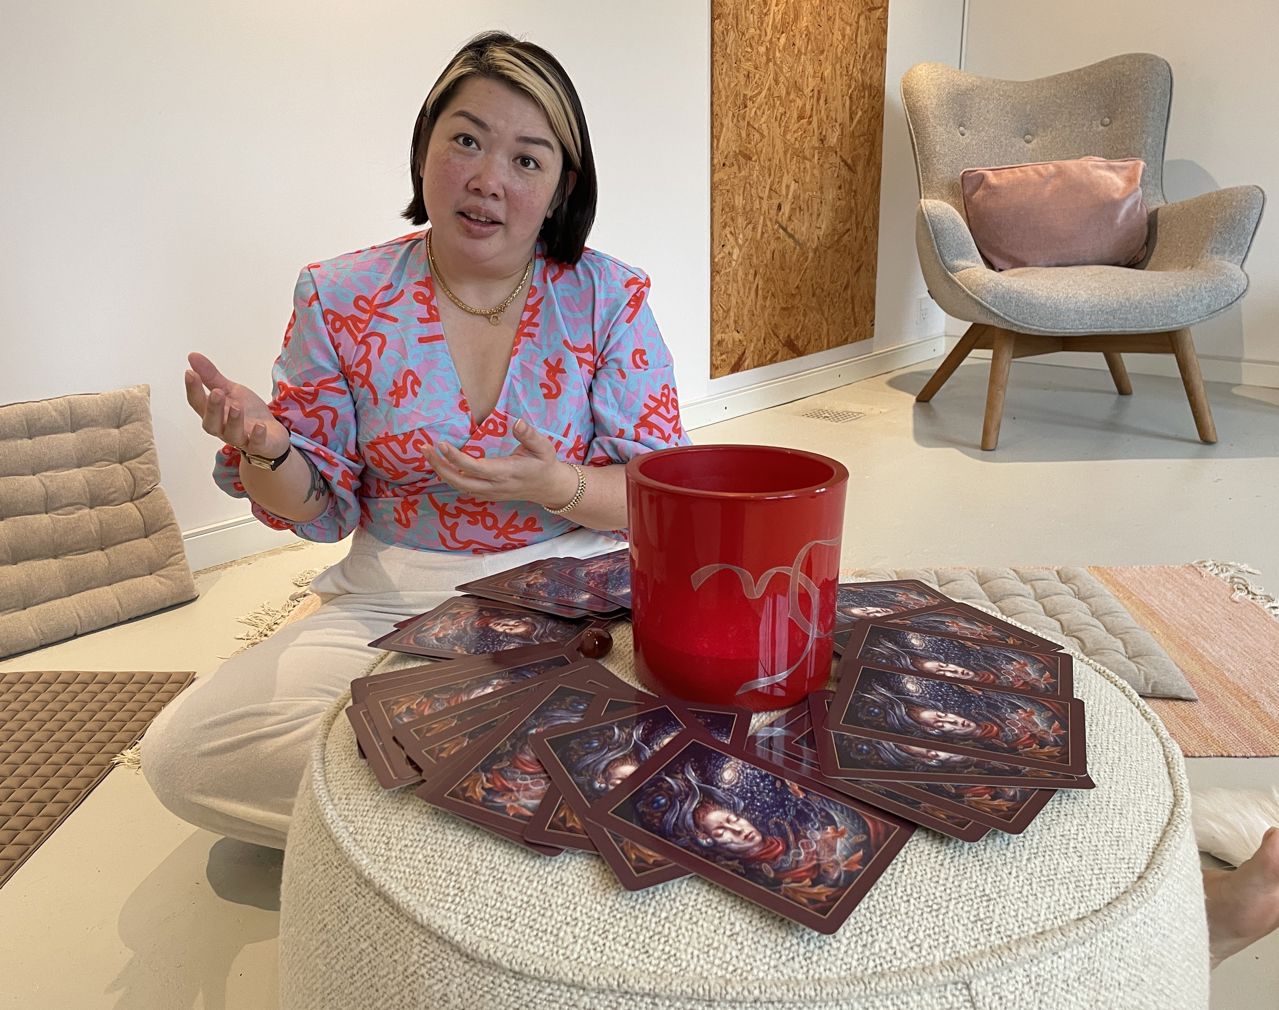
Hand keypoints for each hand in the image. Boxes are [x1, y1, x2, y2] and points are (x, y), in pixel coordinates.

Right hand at [184, 352, 289, 456]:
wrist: (272, 433)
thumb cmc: (248, 413)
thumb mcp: (231, 391)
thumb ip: (212, 377)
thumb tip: (192, 356)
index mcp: (214, 414)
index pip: (198, 403)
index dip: (193, 390)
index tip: (190, 373)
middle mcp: (224, 428)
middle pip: (211, 423)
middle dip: (212, 408)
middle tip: (216, 393)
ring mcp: (242, 438)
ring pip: (232, 434)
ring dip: (233, 421)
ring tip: (237, 407)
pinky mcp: (260, 446)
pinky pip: (257, 444)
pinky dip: (258, 436)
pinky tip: (260, 426)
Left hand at [425, 418, 579, 506]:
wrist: (549, 488)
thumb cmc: (545, 464)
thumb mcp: (544, 447)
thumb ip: (529, 435)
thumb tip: (517, 422)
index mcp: (506, 473)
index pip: (475, 468)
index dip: (456, 458)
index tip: (441, 444)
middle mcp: (495, 486)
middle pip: (459, 481)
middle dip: (439, 466)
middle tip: (424, 449)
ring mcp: (490, 493)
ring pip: (458, 487)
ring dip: (441, 471)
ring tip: (428, 454)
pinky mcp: (487, 495)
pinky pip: (463, 488)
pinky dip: (449, 477)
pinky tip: (441, 464)